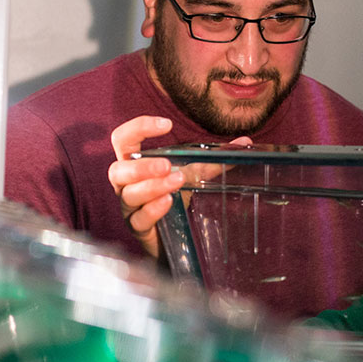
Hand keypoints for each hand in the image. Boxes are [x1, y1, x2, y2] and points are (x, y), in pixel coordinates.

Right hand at [107, 116, 248, 258]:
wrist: (174, 237)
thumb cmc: (176, 199)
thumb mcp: (194, 176)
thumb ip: (215, 160)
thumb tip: (245, 142)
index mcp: (134, 164)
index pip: (123, 139)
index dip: (139, 127)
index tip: (166, 124)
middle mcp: (125, 185)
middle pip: (117, 169)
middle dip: (142, 166)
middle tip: (167, 164)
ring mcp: (129, 208)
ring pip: (129, 194)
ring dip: (152, 186)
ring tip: (177, 181)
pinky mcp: (137, 229)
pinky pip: (139, 219)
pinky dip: (153, 209)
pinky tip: (169, 202)